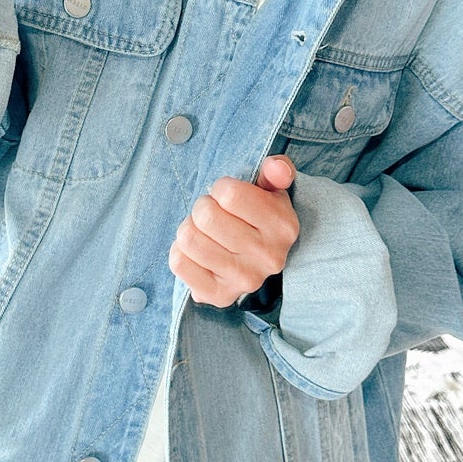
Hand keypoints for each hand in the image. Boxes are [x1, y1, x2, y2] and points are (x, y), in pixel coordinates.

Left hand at [169, 155, 299, 307]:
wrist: (257, 262)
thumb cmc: (258, 218)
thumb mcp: (272, 191)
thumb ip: (276, 171)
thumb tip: (274, 165)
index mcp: (283, 227)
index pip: (229, 194)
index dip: (220, 188)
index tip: (227, 197)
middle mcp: (268, 257)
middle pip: (205, 215)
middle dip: (202, 208)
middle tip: (212, 215)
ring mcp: (244, 280)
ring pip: (188, 238)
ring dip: (189, 228)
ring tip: (204, 232)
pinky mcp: (218, 296)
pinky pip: (179, 262)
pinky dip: (180, 251)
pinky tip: (197, 251)